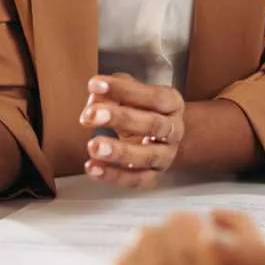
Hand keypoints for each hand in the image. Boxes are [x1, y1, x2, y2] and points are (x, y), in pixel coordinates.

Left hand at [80, 73, 185, 188]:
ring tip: (93, 146)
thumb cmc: (143, 111)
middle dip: (120, 119)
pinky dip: (113, 176)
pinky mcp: (153, 176)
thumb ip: (114, 91)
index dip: (125, 90)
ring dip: (118, 152)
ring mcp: (165, 155)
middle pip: (152, 124)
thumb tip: (95, 96)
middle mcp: (173, 130)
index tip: (96, 84)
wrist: (162, 139)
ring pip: (146, 156)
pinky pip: (136, 179)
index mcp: (172, 104)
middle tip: (91, 115)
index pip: (153, 96)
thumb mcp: (132, 93)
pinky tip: (93, 168)